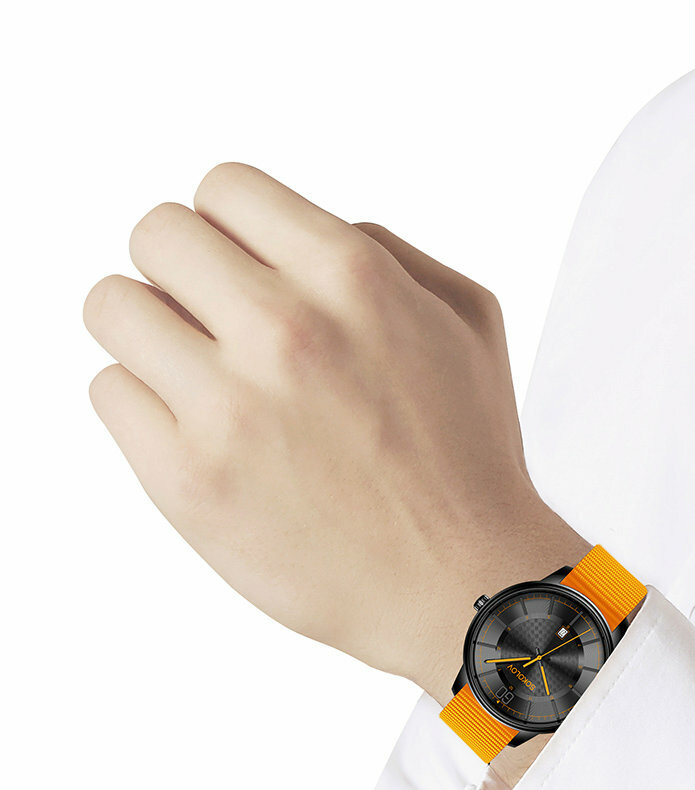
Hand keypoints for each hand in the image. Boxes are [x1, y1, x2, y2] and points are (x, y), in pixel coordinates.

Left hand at [84, 163, 588, 701]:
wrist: (462, 583)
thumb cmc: (470, 456)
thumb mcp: (467, 322)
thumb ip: (387, 250)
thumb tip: (299, 234)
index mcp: (352, 276)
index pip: (223, 187)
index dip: (228, 225)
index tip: (240, 267)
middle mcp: (284, 329)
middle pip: (154, 234)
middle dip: (181, 269)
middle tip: (215, 321)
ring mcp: (229, 408)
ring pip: (111, 307)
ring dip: (149, 331)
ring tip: (199, 375)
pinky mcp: (188, 482)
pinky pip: (108, 392)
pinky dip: (144, 404)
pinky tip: (201, 433)